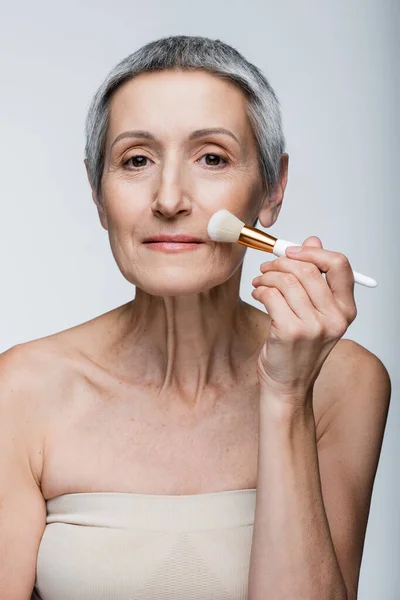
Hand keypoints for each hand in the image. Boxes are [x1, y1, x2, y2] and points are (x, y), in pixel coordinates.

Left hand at [251, 236, 356, 406]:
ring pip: (286, 281)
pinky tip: (257, 294)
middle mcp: (334, 318)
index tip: (293, 252)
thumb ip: (316, 278)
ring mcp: (314, 326)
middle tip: (268, 266)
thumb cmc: (299, 348)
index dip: (314, 252)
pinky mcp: (290, 332)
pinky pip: (271, 295)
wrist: (288, 385)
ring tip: (260, 282)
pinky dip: (260, 289)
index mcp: (346, 309)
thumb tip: (312, 241)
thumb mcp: (315, 313)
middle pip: (308, 269)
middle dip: (281, 262)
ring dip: (267, 276)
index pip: (340, 265)